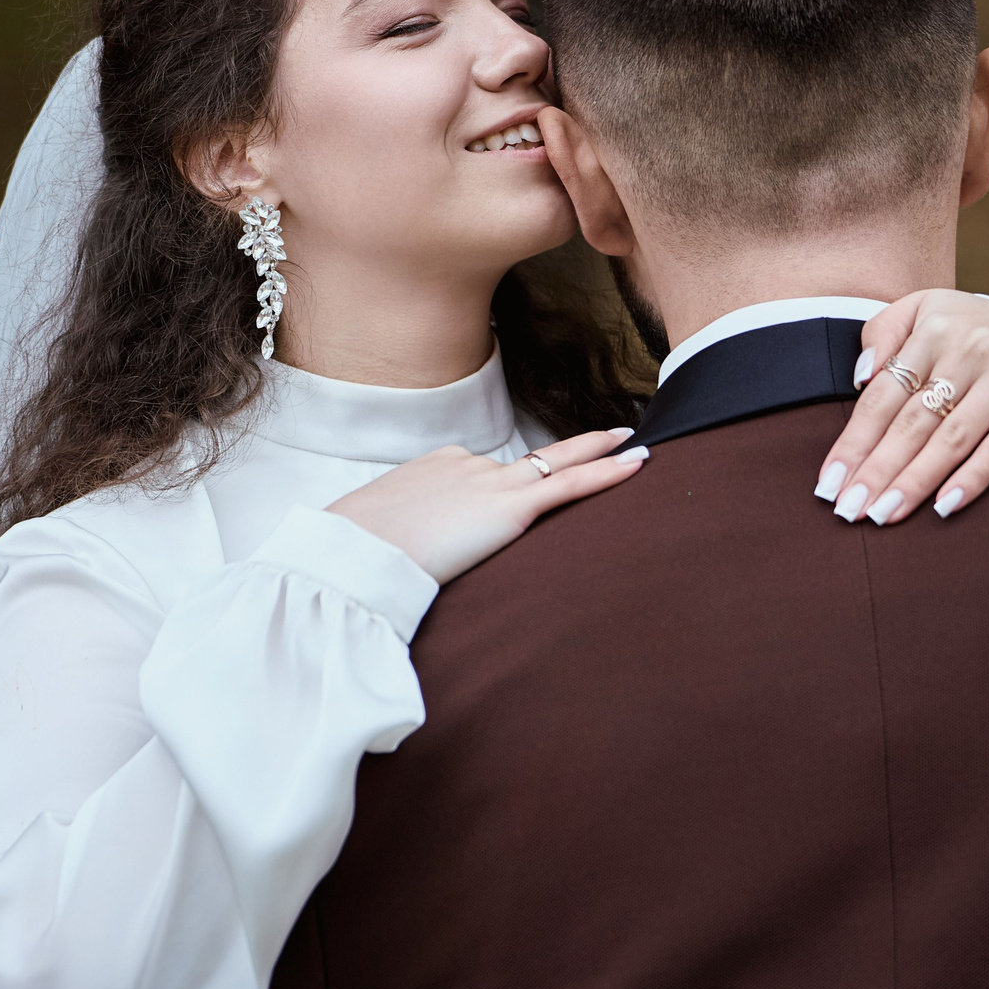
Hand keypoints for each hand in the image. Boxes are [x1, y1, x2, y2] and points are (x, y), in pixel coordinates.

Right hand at [331, 428, 646, 583]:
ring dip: (600, 456)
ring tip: (635, 450)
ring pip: (558, 464)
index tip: (524, 488)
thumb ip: (403, 534)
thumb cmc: (354, 549)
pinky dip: (606, 472)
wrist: (352, 552)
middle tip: (612, 434)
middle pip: (530, 457)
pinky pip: (568, 484)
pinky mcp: (508, 509)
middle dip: (574, 446)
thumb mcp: (376, 531)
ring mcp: (489, 483)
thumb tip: (401, 555)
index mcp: (434, 467)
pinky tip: (636, 464)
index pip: (481, 471)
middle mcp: (467, 465)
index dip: (507, 483)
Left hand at [813, 291, 988, 525]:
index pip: (883, 396)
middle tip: (849, 510)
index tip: (829, 483)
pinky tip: (943, 506)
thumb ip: (882, 333)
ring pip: (952, 440)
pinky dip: (972, 480)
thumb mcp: (921, 311)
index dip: (854, 443)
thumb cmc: (967, 332)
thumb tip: (861, 377)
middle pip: (913, 423)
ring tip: (884, 514)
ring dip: (915, 482)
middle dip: (877, 471)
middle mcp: (971, 350)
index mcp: (934, 329)